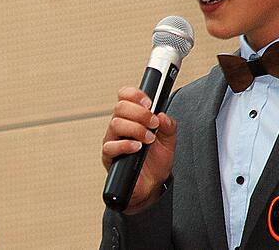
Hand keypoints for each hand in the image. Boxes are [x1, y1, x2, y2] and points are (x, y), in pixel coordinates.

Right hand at [102, 86, 176, 213]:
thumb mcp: (169, 141)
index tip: (149, 102)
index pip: (125, 96)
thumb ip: (169, 126)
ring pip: (115, 124)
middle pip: (120, 107)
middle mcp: (120, 126)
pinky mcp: (109, 156)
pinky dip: (125, 145)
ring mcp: (112, 140)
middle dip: (140, 113)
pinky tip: (137, 147)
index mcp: (132, 117)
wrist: (152, 185)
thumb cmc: (156, 161)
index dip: (135, 95)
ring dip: (136, 129)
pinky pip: (111, 146)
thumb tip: (162, 115)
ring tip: (148, 139)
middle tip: (153, 123)